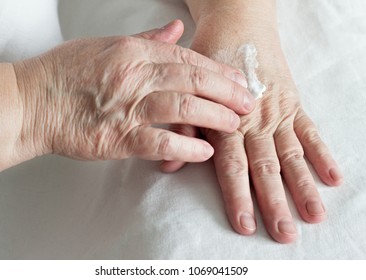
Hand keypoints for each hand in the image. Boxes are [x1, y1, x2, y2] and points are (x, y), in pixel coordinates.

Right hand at [13, 20, 253, 163]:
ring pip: (183, 106)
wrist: (32, 102)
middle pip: (193, 80)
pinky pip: (161, 140)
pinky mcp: (118, 137)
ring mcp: (127, 106)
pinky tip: (204, 151)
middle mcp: (134, 74)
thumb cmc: (66, 74)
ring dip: (214, 117)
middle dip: (227, 92)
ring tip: (235, 126)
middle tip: (248, 103)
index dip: (218, 70)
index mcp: (133, 51)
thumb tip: (178, 29)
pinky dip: (186, 146)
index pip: (187, 58)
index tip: (238, 80)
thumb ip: (148, 39)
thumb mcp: (106, 45)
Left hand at [162, 22, 342, 242]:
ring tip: (314, 215)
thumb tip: (171, 165)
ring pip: (291, 155)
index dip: (239, 197)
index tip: (246, 224)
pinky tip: (333, 177)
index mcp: (226, 121)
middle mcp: (254, 122)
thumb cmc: (209, 58)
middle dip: (275, 203)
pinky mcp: (293, 104)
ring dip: (303, 187)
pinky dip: (322, 154)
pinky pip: (310, 132)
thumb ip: (184, 127)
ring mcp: (277, 114)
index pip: (233, 167)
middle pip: (265, 168)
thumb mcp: (188, 89)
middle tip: (284, 233)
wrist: (237, 26)